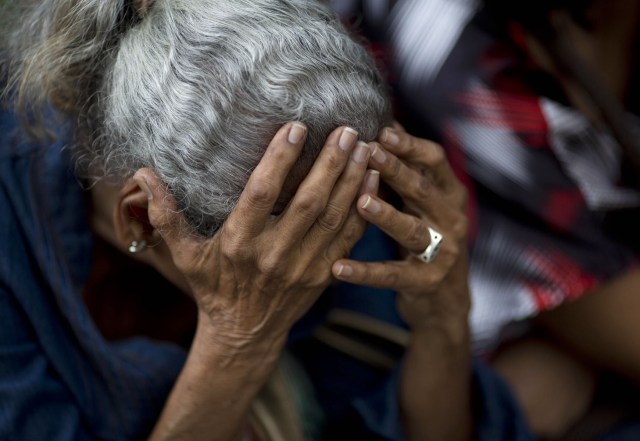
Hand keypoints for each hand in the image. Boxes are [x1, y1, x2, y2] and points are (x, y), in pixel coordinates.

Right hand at [134, 122, 373, 356]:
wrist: (245, 334)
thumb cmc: (213, 288)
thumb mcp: (185, 255)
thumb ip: (166, 215)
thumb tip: (142, 174)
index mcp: (239, 243)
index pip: (261, 194)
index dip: (279, 160)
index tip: (296, 127)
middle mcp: (274, 254)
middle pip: (307, 202)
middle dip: (330, 163)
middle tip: (346, 128)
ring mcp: (303, 266)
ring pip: (334, 216)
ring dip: (352, 179)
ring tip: (364, 144)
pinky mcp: (323, 274)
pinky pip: (349, 238)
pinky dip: (364, 208)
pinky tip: (373, 178)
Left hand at [332, 124, 469, 331]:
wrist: (446, 299)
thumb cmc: (424, 236)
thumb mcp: (420, 201)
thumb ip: (405, 169)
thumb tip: (383, 123)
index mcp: (448, 193)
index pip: (434, 161)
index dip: (410, 145)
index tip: (383, 130)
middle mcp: (451, 219)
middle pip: (423, 190)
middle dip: (396, 170)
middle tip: (368, 153)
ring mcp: (442, 252)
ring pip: (412, 230)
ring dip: (386, 214)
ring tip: (360, 202)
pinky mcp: (426, 282)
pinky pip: (392, 275)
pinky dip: (365, 272)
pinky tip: (338, 267)